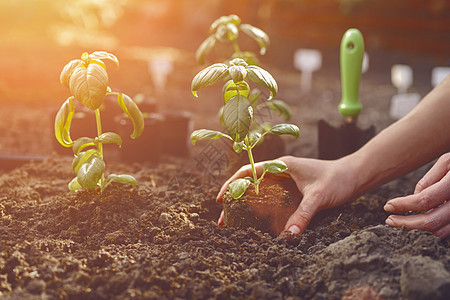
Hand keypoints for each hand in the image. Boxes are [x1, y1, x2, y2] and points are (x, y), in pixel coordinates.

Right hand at [216, 156, 358, 234]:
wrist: (356, 176)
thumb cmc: (338, 179)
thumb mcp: (319, 197)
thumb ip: (303, 215)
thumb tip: (287, 236)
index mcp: (282, 165)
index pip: (249, 172)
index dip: (232, 184)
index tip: (220, 199)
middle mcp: (282, 171)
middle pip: (250, 184)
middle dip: (235, 199)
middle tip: (223, 218)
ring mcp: (287, 181)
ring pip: (260, 192)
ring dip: (247, 204)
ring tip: (234, 221)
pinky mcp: (294, 190)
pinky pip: (272, 199)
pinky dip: (262, 208)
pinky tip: (257, 221)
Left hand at [384, 152, 449, 238]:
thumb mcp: (447, 162)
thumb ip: (429, 180)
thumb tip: (413, 199)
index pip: (424, 200)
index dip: (403, 205)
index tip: (387, 206)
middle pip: (431, 221)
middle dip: (406, 223)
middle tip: (390, 220)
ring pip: (441, 231)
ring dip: (420, 228)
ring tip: (405, 220)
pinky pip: (449, 231)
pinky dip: (436, 229)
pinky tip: (424, 219)